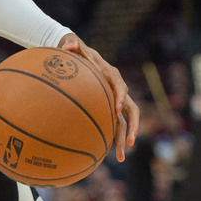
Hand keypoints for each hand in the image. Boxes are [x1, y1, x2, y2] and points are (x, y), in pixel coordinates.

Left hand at [57, 34, 138, 161]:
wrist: (75, 53)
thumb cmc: (72, 48)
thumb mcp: (70, 43)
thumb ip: (70, 44)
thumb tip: (68, 45)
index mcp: (109, 73)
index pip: (119, 85)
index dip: (119, 96)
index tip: (116, 108)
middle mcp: (116, 88)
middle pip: (131, 108)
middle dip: (133, 125)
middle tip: (130, 141)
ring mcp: (113, 99)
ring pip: (124, 121)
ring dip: (124, 138)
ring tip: (121, 157)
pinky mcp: (106, 107)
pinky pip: (112, 123)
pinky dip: (111, 137)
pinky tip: (103, 153)